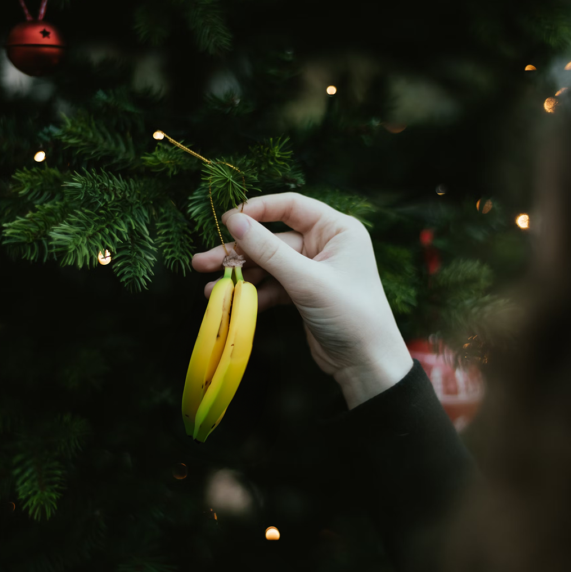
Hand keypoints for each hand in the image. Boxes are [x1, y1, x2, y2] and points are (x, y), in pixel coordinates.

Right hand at [191, 192, 412, 408]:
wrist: (367, 365)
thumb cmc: (350, 315)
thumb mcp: (307, 281)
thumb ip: (269, 250)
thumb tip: (234, 221)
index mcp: (337, 230)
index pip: (291, 206)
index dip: (257, 210)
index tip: (226, 220)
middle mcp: (326, 244)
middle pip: (273, 238)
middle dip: (239, 252)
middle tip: (203, 261)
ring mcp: (313, 270)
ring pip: (268, 264)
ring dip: (240, 275)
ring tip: (209, 287)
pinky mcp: (303, 293)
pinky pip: (272, 285)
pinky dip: (252, 293)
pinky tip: (227, 300)